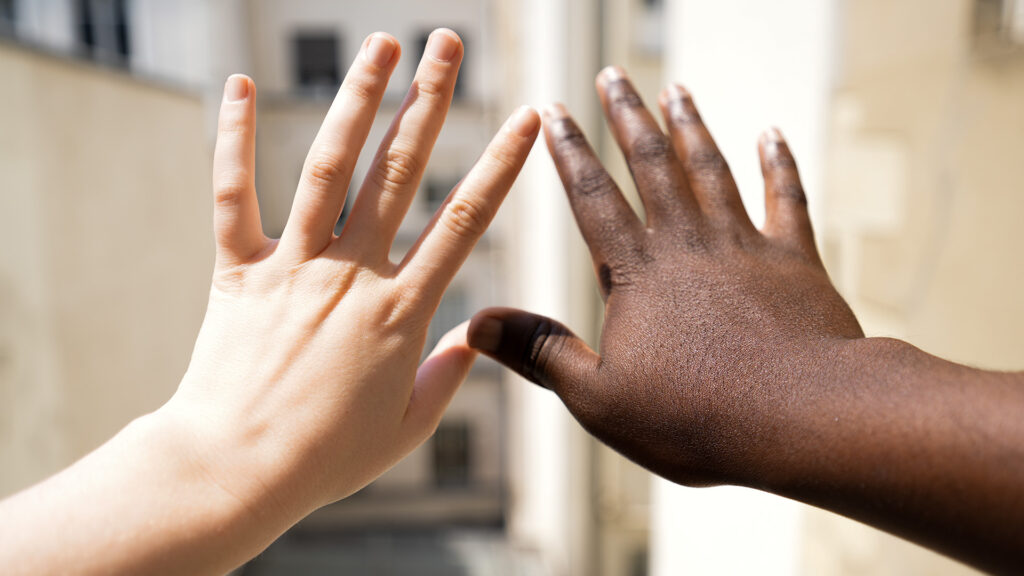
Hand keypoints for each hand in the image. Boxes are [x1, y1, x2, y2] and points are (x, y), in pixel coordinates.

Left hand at [163, 29, 538, 516]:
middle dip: (429, 100)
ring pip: (328, 167)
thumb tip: (469, 341)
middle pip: (400, 172)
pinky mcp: (237, 271)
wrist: (237, 468)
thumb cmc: (326, 457)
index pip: (465, 220)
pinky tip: (236, 84)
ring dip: (356, 100)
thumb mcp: (406, 427)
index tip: (525, 118)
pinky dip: (232, 139)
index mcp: (403, 310)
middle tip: (447, 44)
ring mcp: (293, 267)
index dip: (500, 163)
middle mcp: (352, 274)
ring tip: (380, 44)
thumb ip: (446, 378)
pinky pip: (233, 195)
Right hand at [468, 66, 860, 486]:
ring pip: (712, 171)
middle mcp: (688, 245)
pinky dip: (778, 164)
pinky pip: (786, 199)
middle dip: (629, 118)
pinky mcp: (796, 261)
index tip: (553, 110)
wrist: (803, 418)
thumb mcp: (599, 398)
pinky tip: (771, 133)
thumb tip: (475, 323)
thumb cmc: (696, 417)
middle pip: (653, 166)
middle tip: (614, 76)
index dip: (570, 152)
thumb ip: (541, 353)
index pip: (593, 198)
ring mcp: (744, 247)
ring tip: (677, 90)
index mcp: (637, 274)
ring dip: (692, 127)